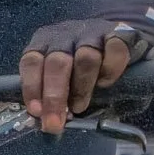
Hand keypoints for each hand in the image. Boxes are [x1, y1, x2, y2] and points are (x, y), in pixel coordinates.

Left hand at [18, 19, 147, 134]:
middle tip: (56, 122)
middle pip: (57, 62)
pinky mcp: (119, 33)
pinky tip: (107, 83)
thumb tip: (49, 122)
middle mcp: (66, 34)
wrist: (122, 42)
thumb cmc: (87, 68)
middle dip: (54, 95)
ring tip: (80, 106)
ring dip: (82, 87)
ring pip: (85, 58)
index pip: (31, 60)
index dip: (32, 86)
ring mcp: (92, 32)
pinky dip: (110, 71)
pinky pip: (114, 51)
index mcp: (45, 42)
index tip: (36, 112)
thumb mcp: (66, 79)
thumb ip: (57, 96)